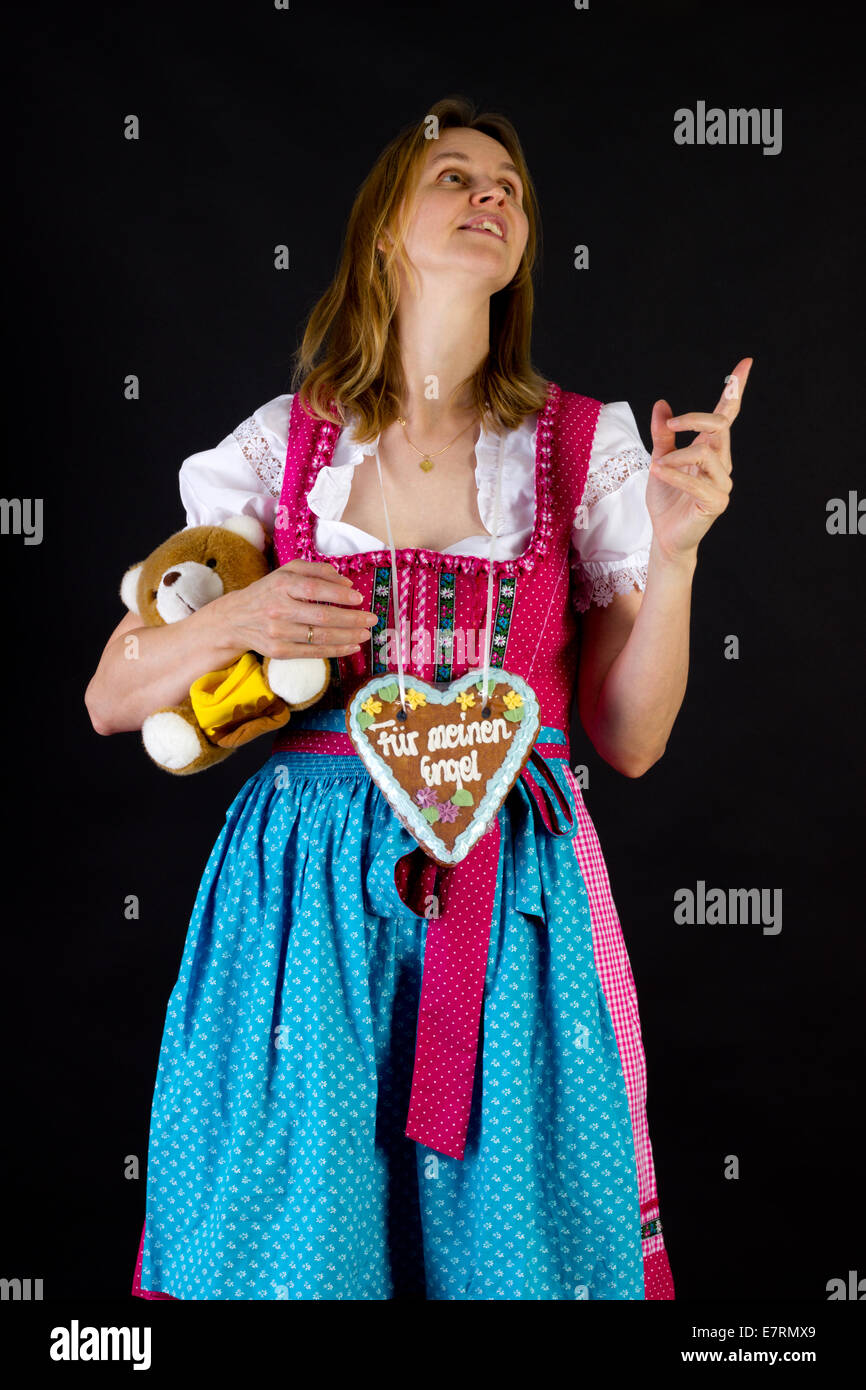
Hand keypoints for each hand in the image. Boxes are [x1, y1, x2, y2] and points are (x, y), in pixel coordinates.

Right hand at [218, 560, 377, 659]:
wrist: (236, 618)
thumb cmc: (268, 591)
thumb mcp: (287, 572)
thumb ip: (317, 571)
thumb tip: (347, 583)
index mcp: (281, 585)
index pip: (314, 589)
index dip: (339, 594)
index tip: (359, 598)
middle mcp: (278, 609)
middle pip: (322, 617)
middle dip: (351, 619)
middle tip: (371, 619)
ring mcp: (278, 633)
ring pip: (320, 637)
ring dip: (348, 637)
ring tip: (365, 633)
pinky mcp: (279, 652)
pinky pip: (313, 653)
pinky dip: (335, 651)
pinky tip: (351, 647)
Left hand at [646, 357, 752, 562]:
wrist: (664, 536)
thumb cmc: (666, 499)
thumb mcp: (660, 460)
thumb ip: (663, 435)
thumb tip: (662, 405)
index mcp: (712, 449)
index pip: (727, 414)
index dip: (736, 389)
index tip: (745, 363)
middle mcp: (722, 462)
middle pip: (720, 426)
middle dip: (694, 420)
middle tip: (670, 426)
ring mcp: (722, 483)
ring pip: (706, 453)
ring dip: (677, 457)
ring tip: (657, 467)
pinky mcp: (716, 502)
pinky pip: (697, 481)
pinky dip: (674, 475)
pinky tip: (659, 473)